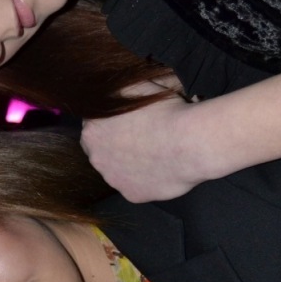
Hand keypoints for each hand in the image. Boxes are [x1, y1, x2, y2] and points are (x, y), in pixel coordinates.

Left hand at [81, 91, 204, 201]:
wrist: (188, 141)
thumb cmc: (163, 111)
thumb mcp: (133, 87)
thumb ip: (115, 93)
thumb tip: (113, 94)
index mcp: (92, 132)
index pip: (95, 129)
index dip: (113, 124)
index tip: (130, 122)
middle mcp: (97, 158)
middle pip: (104, 152)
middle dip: (119, 146)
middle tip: (143, 137)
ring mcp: (113, 180)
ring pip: (119, 171)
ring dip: (132, 163)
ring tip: (156, 152)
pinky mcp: (132, 195)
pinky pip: (137, 187)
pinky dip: (147, 179)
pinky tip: (161, 168)